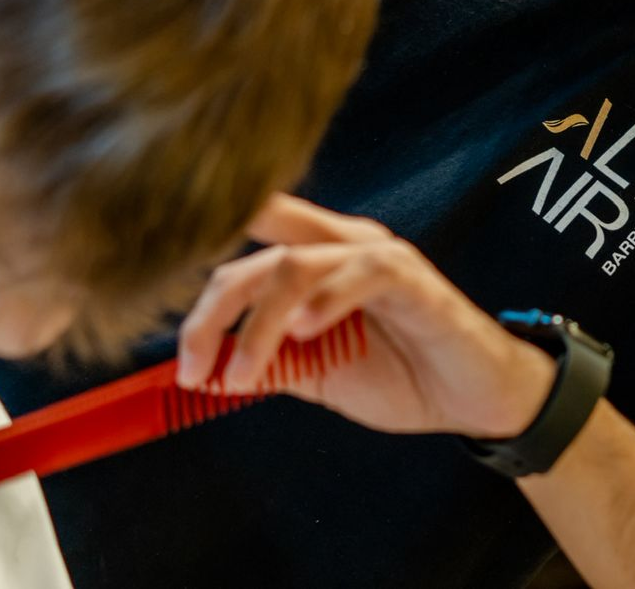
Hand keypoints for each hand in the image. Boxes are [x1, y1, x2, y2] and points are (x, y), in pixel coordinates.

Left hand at [176, 194, 557, 437]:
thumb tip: (203, 370)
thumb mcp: (318, 373)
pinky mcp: (414, 280)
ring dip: (257, 325)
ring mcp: (379, 256)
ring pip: (295, 265)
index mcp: (319, 257)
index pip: (249, 236)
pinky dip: (324, 301)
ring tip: (243, 375)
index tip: (160, 318)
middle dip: (211, 310)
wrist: (475, 399)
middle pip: (257, 251)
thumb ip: (268, 362)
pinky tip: (305, 333)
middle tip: (192, 366)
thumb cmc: (403, 375)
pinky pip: (361, 273)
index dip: (199, 262)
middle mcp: (344, 243)